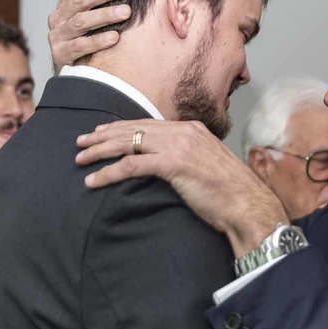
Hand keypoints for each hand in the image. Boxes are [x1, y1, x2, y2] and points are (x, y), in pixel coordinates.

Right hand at [48, 0, 128, 71]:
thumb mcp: (88, 20)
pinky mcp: (61, 55)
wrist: (70, 74)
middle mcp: (58, 18)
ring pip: (81, 22)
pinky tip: (115, 37)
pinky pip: (81, 46)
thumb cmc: (86, 42)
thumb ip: (98, 4)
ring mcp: (58, 37)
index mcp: (64, 6)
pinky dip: (98, 41)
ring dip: (104, 15)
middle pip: (80, 1)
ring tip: (126, 12)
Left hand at [76, 119, 287, 254]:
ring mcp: (179, 146)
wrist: (247, 204)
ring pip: (128, 144)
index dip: (120, 128)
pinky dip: (109, 173)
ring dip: (99, 152)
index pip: (147, 124)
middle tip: (80, 143)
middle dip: (102, 136)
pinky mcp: (174, 164)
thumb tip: (169, 165)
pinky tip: (94, 180)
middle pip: (133, 129)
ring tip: (80, 160)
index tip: (100, 133)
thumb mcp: (208, 166)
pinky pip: (132, 166)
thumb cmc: (230, 193)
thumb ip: (188, 158)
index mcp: (191, 130)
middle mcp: (183, 132)